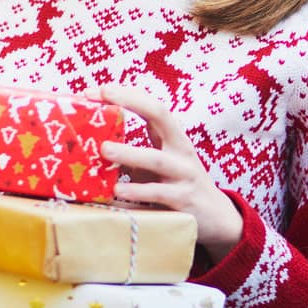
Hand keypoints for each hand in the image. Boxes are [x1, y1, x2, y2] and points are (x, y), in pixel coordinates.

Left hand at [88, 84, 243, 259]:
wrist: (217, 217)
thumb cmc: (177, 184)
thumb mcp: (159, 163)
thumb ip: (133, 153)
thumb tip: (90, 145)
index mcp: (173, 136)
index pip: (152, 105)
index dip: (126, 93)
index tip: (97, 89)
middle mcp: (181, 149)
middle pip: (161, 116)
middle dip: (132, 102)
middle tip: (103, 96)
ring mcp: (184, 174)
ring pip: (157, 159)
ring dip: (129, 153)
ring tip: (104, 149)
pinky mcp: (184, 201)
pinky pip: (157, 194)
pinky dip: (136, 191)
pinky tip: (117, 190)